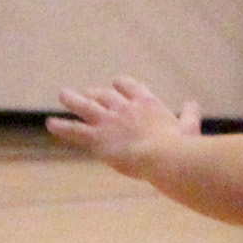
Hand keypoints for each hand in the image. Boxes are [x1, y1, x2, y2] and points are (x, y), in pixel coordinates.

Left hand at [47, 75, 201, 174]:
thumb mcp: (189, 127)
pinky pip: (74, 130)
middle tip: (85, 92)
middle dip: (94, 92)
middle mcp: (125, 107)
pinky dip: (62, 126)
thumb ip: (190, 114)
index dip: (121, 86)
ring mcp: (109, 121)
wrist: (165, 157)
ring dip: (73, 99)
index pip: (130, 87)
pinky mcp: (97, 138)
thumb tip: (193, 103)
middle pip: (104, 94)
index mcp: (147, 103)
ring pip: (85, 106)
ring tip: (63, 94)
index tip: (116, 86)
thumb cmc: (181, 146)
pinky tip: (50, 123)